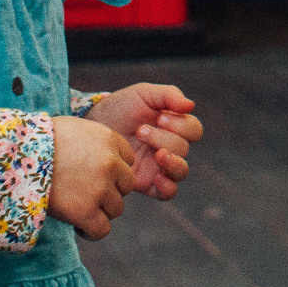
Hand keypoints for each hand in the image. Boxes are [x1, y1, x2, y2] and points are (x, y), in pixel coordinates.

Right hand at [50, 114, 133, 239]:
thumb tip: (101, 161)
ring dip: (100, 211)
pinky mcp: (85, 212)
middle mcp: (110, 163)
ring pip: (116, 209)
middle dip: (109, 191)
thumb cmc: (39, 141)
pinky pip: (102, 230)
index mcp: (109, 139)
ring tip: (78, 207)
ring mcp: (99, 189)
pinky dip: (91, 231)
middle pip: (126, 186)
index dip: (112, 170)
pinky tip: (77, 225)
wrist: (16, 155)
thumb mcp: (75, 130)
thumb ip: (95, 144)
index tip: (93, 174)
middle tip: (85, 192)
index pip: (128, 160)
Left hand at [87, 84, 202, 200]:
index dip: (181, 126)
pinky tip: (157, 177)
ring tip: (157, 154)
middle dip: (163, 138)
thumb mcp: (143, 94)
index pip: (194, 130)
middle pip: (184, 148)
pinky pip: (168, 192)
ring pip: (181, 171)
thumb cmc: (119, 108)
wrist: (93, 126)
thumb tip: (191, 105)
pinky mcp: (148, 183)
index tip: (159, 118)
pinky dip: (168, 186)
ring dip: (173, 162)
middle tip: (141, 131)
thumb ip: (169, 94)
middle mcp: (170, 146)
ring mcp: (160, 166)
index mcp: (173, 126)